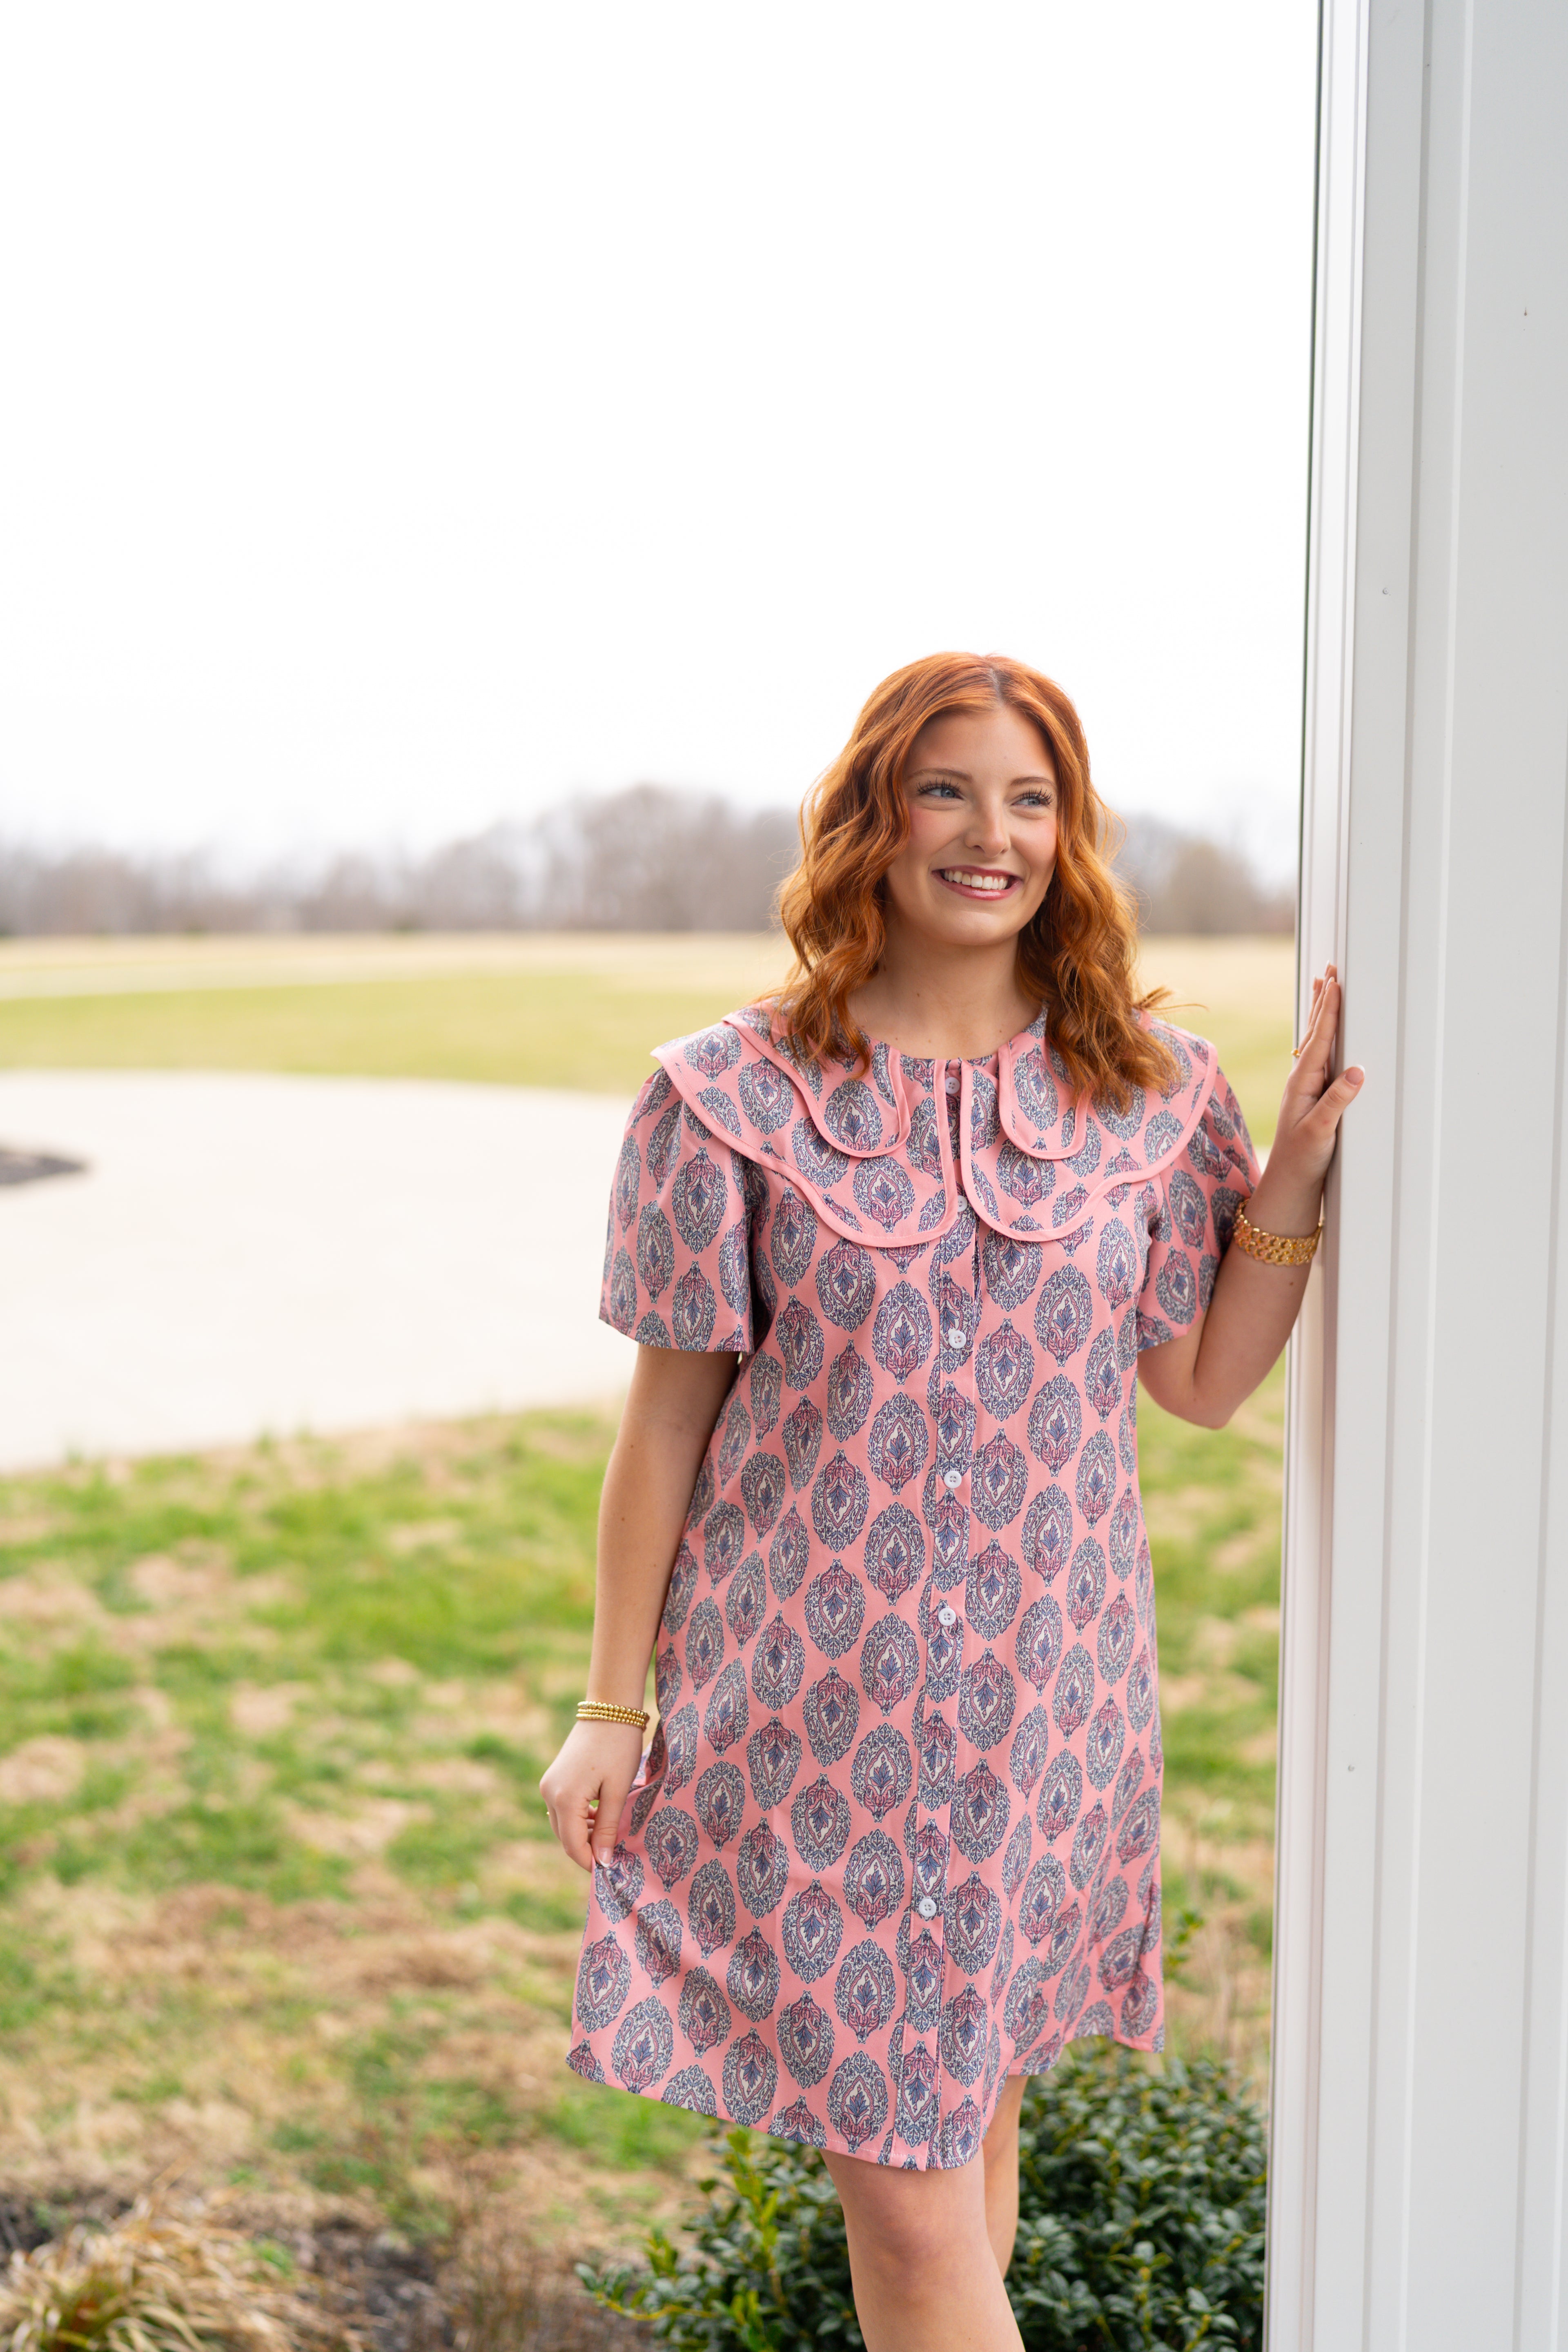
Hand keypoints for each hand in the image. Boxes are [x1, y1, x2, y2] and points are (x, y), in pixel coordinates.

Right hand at [540, 1719, 646, 1870]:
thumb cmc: (618, 1748)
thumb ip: (609, 1828)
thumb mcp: (618, 1791)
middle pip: (565, 1838)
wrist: (609, 1708)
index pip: (573, 1846)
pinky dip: (580, 1819)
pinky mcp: (554, 1777)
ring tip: (611, 1835)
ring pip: (563, 1825)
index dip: (591, 1863)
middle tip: (614, 1855)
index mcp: (564, 1799)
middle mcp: (549, 1793)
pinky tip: (601, 1817)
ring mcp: (549, 1784)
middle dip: (587, 1850)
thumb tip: (603, 1862)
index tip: (611, 1871)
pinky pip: (563, 1809)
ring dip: (584, 1835)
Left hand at [1253, 963, 1363, 1228]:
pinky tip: (1322, 1032)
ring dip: (1321, 1013)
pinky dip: (1322, 1036)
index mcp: (1304, 1083)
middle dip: (1324, 1000)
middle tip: (1331, 969)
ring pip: (1316, 1040)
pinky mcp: (1313, 1097)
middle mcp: (1303, 1080)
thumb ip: (1337, 1101)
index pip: (1319, 1038)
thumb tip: (1356, 1070)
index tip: (1336, 982)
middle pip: (1315, 1031)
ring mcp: (1307, 1087)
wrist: (1288, 1186)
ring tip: (1324, 986)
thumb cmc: (1303, 1161)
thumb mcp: (1320, 1132)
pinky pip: (1319, 1057)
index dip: (1329, 1009)